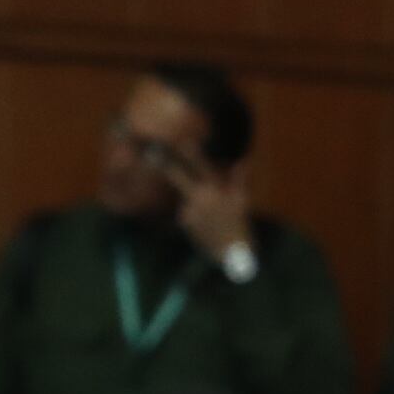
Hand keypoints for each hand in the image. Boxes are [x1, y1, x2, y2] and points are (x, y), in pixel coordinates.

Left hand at [174, 150, 253, 264]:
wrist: (231, 252)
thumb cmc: (239, 224)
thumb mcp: (242, 201)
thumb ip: (239, 180)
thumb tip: (242, 162)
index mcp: (217, 190)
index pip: (202, 167)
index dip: (192, 153)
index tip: (183, 141)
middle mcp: (201, 197)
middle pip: (179, 177)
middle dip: (166, 165)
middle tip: (151, 154)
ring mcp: (190, 209)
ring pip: (186, 198)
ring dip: (193, 202)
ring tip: (210, 218)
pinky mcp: (184, 221)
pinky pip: (185, 213)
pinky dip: (193, 216)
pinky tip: (204, 226)